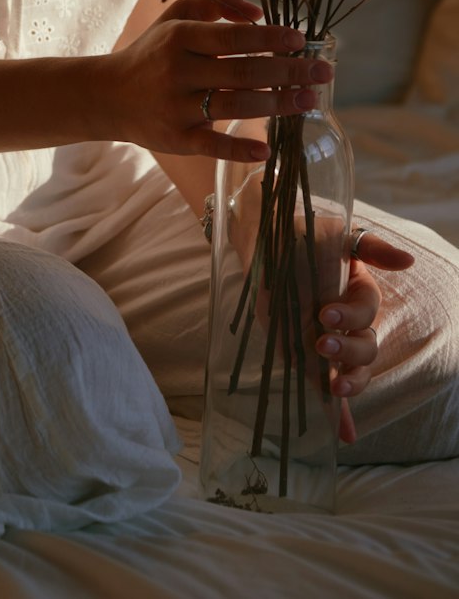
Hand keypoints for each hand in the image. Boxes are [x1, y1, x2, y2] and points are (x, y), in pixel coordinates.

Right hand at [110, 0, 330, 160]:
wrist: (109, 95)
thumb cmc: (153, 52)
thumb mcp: (175, 17)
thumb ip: (215, 3)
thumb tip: (258, 12)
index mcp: (180, 38)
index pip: (233, 38)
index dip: (270, 38)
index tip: (302, 40)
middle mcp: (178, 71)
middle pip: (243, 71)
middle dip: (288, 71)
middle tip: (324, 73)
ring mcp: (177, 107)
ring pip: (234, 105)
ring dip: (277, 104)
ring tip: (309, 101)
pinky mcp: (176, 139)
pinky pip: (211, 145)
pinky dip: (238, 149)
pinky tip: (266, 150)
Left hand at [316, 232, 415, 442]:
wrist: (264, 243)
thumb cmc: (303, 236)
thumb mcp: (334, 236)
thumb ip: (371, 248)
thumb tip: (407, 260)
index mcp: (358, 293)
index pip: (367, 310)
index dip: (352, 315)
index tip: (325, 313)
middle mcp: (348, 322)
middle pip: (367, 346)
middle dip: (349, 349)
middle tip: (322, 341)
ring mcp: (329, 342)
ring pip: (356, 370)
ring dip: (351, 381)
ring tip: (333, 383)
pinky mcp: (308, 357)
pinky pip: (329, 390)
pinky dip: (340, 414)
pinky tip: (343, 435)